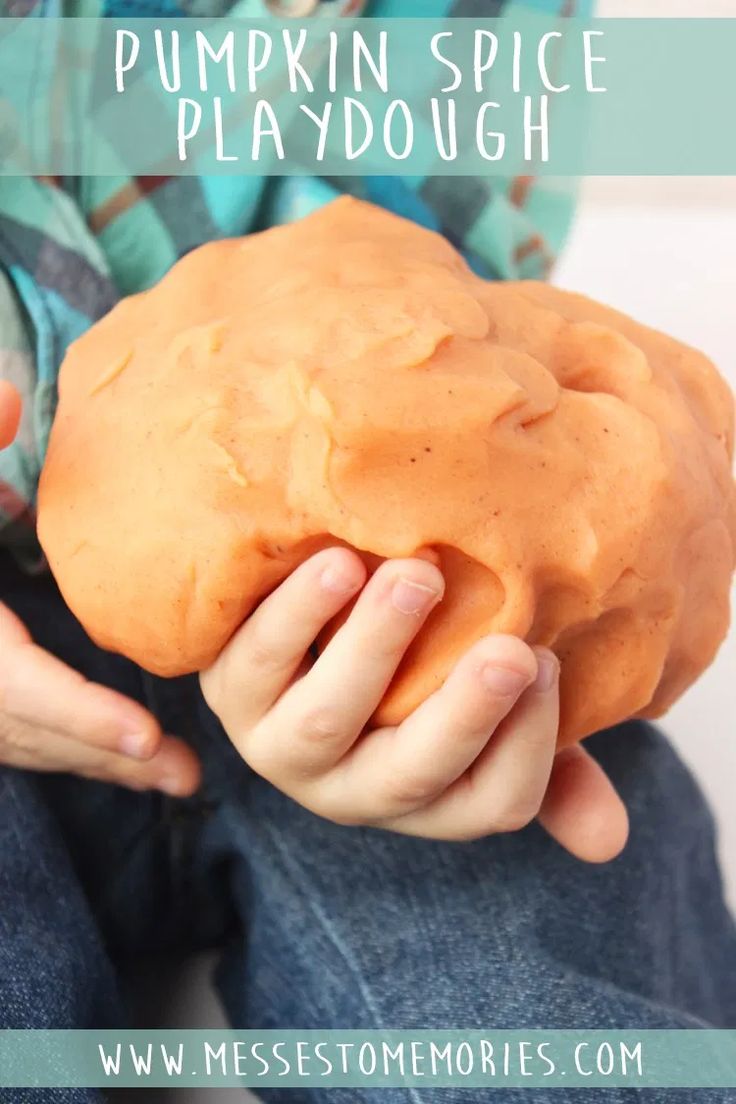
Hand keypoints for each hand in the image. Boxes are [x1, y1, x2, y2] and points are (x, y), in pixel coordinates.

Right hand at [0, 380, 199, 793]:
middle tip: (187, 774)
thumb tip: (10, 396)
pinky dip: (75, 749)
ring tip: (180, 777)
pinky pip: (24, 739)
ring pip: (30, 746)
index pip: (16, 688)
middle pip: (34, 733)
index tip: (145, 737)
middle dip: (108, 756)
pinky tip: (131, 758)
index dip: (78, 715)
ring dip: (101, 765)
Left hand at [201, 548, 628, 861]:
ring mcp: (281, 745)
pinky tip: (336, 560)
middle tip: (512, 649)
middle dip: (465, 714)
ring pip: (325, 720)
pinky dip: (295, 614)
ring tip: (418, 577)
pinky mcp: (229, 690)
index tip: (547, 661)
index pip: (491, 801)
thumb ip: (546, 760)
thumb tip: (609, 840)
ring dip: (373, 650)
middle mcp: (350, 789)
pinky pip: (254, 660)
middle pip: (411, 773)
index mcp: (424, 799)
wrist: (302, 640)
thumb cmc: (415, 677)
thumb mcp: (482, 720)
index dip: (527, 744)